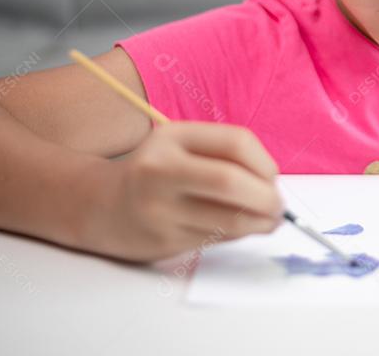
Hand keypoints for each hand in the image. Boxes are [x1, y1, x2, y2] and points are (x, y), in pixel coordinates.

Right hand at [79, 121, 282, 261]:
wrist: (100, 205)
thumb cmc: (156, 171)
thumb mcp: (182, 145)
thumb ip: (223, 154)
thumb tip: (272, 181)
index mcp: (172, 138)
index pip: (235, 142)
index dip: (264, 162)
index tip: (272, 177)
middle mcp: (161, 170)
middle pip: (230, 182)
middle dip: (267, 197)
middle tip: (279, 206)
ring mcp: (159, 208)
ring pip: (227, 218)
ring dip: (260, 221)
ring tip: (270, 219)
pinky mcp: (163, 240)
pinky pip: (216, 238)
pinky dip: (239, 233)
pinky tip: (242, 227)